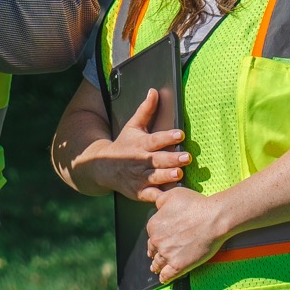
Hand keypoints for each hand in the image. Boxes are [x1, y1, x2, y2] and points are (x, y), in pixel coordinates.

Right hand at [69, 89, 187, 199]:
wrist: (103, 167)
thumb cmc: (123, 145)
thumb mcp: (133, 126)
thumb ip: (146, 110)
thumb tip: (154, 91)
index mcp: (141, 144)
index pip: (156, 139)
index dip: (168, 137)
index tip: (180, 134)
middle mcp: (141, 161)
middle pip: (158, 159)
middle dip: (172, 158)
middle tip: (186, 157)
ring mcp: (140, 178)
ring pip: (155, 177)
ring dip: (167, 176)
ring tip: (178, 174)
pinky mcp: (139, 192)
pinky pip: (151, 195)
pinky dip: (159, 197)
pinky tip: (170, 198)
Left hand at [145, 186, 230, 283]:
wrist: (213, 218)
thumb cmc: (196, 204)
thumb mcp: (172, 195)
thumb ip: (158, 199)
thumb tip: (154, 202)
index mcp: (153, 225)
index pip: (151, 234)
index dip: (156, 236)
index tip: (159, 239)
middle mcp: (157, 241)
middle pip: (152, 249)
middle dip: (155, 252)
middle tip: (155, 255)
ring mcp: (167, 254)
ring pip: (158, 263)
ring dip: (157, 266)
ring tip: (156, 269)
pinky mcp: (178, 265)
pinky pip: (167, 275)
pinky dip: (164, 277)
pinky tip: (164, 278)